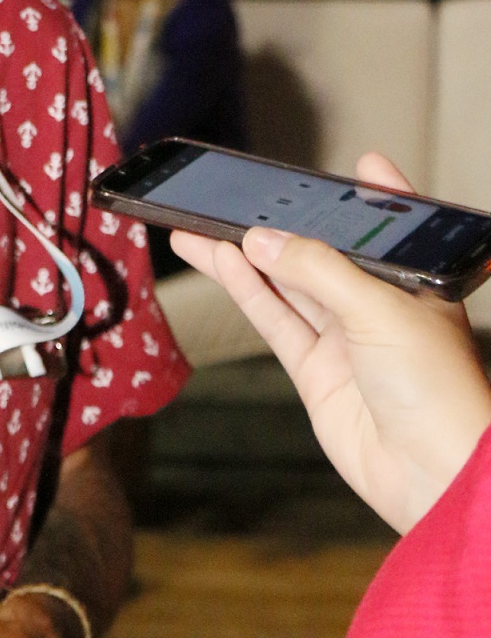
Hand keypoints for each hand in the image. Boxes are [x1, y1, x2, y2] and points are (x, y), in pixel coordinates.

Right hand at [171, 151, 490, 534]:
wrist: (433, 472)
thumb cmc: (438, 389)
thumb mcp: (380, 309)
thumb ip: (316, 270)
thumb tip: (261, 240)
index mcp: (416, 283)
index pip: (394, 229)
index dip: (376, 196)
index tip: (360, 165)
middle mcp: (380, 307)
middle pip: (323, 255)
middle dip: (282, 226)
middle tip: (235, 198)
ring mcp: (347, 341)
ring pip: (287, 285)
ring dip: (244, 256)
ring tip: (198, 227)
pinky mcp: (317, 373)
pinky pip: (276, 321)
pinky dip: (245, 291)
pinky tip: (220, 263)